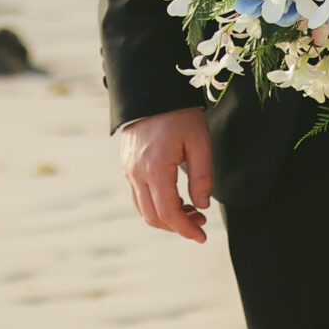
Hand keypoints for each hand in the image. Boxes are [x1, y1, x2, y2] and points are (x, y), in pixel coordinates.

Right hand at [120, 106, 212, 241]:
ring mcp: (128, 171)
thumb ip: (202, 175)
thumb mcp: (200, 141)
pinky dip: (155, 206)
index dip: (186, 229)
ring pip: (143, 209)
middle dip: (178, 226)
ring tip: (191, 211)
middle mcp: (136, 173)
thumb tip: (202, 206)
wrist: (151, 92)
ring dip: (166, 218)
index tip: (202, 236)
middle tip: (201, 222)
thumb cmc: (180, 114)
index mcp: (156, 168)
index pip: (168, 212)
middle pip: (154, 217)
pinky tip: (175, 199)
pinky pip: (138, 197)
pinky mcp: (127, 167)